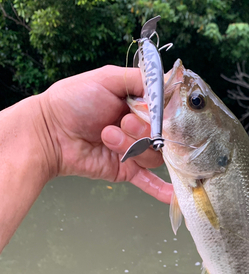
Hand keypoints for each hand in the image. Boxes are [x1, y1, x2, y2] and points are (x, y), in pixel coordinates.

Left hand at [39, 65, 171, 203]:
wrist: (49, 131)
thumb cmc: (72, 101)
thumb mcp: (107, 78)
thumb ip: (140, 79)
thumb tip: (167, 86)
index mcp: (138, 104)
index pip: (167, 111)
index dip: (164, 112)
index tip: (153, 110)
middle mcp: (140, 127)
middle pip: (164, 135)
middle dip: (144, 129)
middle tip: (123, 121)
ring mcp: (134, 150)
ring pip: (154, 155)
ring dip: (131, 145)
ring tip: (107, 136)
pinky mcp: (126, 170)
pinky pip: (148, 181)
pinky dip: (162, 189)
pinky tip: (173, 195)